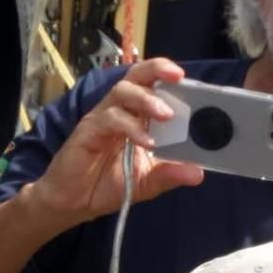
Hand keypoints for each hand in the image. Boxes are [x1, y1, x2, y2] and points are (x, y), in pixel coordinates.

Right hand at [25, 58, 206, 224]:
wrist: (73, 203)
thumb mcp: (147, 182)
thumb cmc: (108, 185)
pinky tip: (146, 141)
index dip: (169, 78)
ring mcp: (103, 118)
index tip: (191, 81)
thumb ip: (170, 174)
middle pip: (136, 76)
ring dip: (146, 99)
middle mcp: (119, 110)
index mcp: (136, 116)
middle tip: (179, 77)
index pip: (153, 85)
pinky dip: (130, 127)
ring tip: (166, 114)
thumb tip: (198, 173)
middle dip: (157, 70)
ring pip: (122, 91)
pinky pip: (110, 118)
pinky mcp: (88, 130)